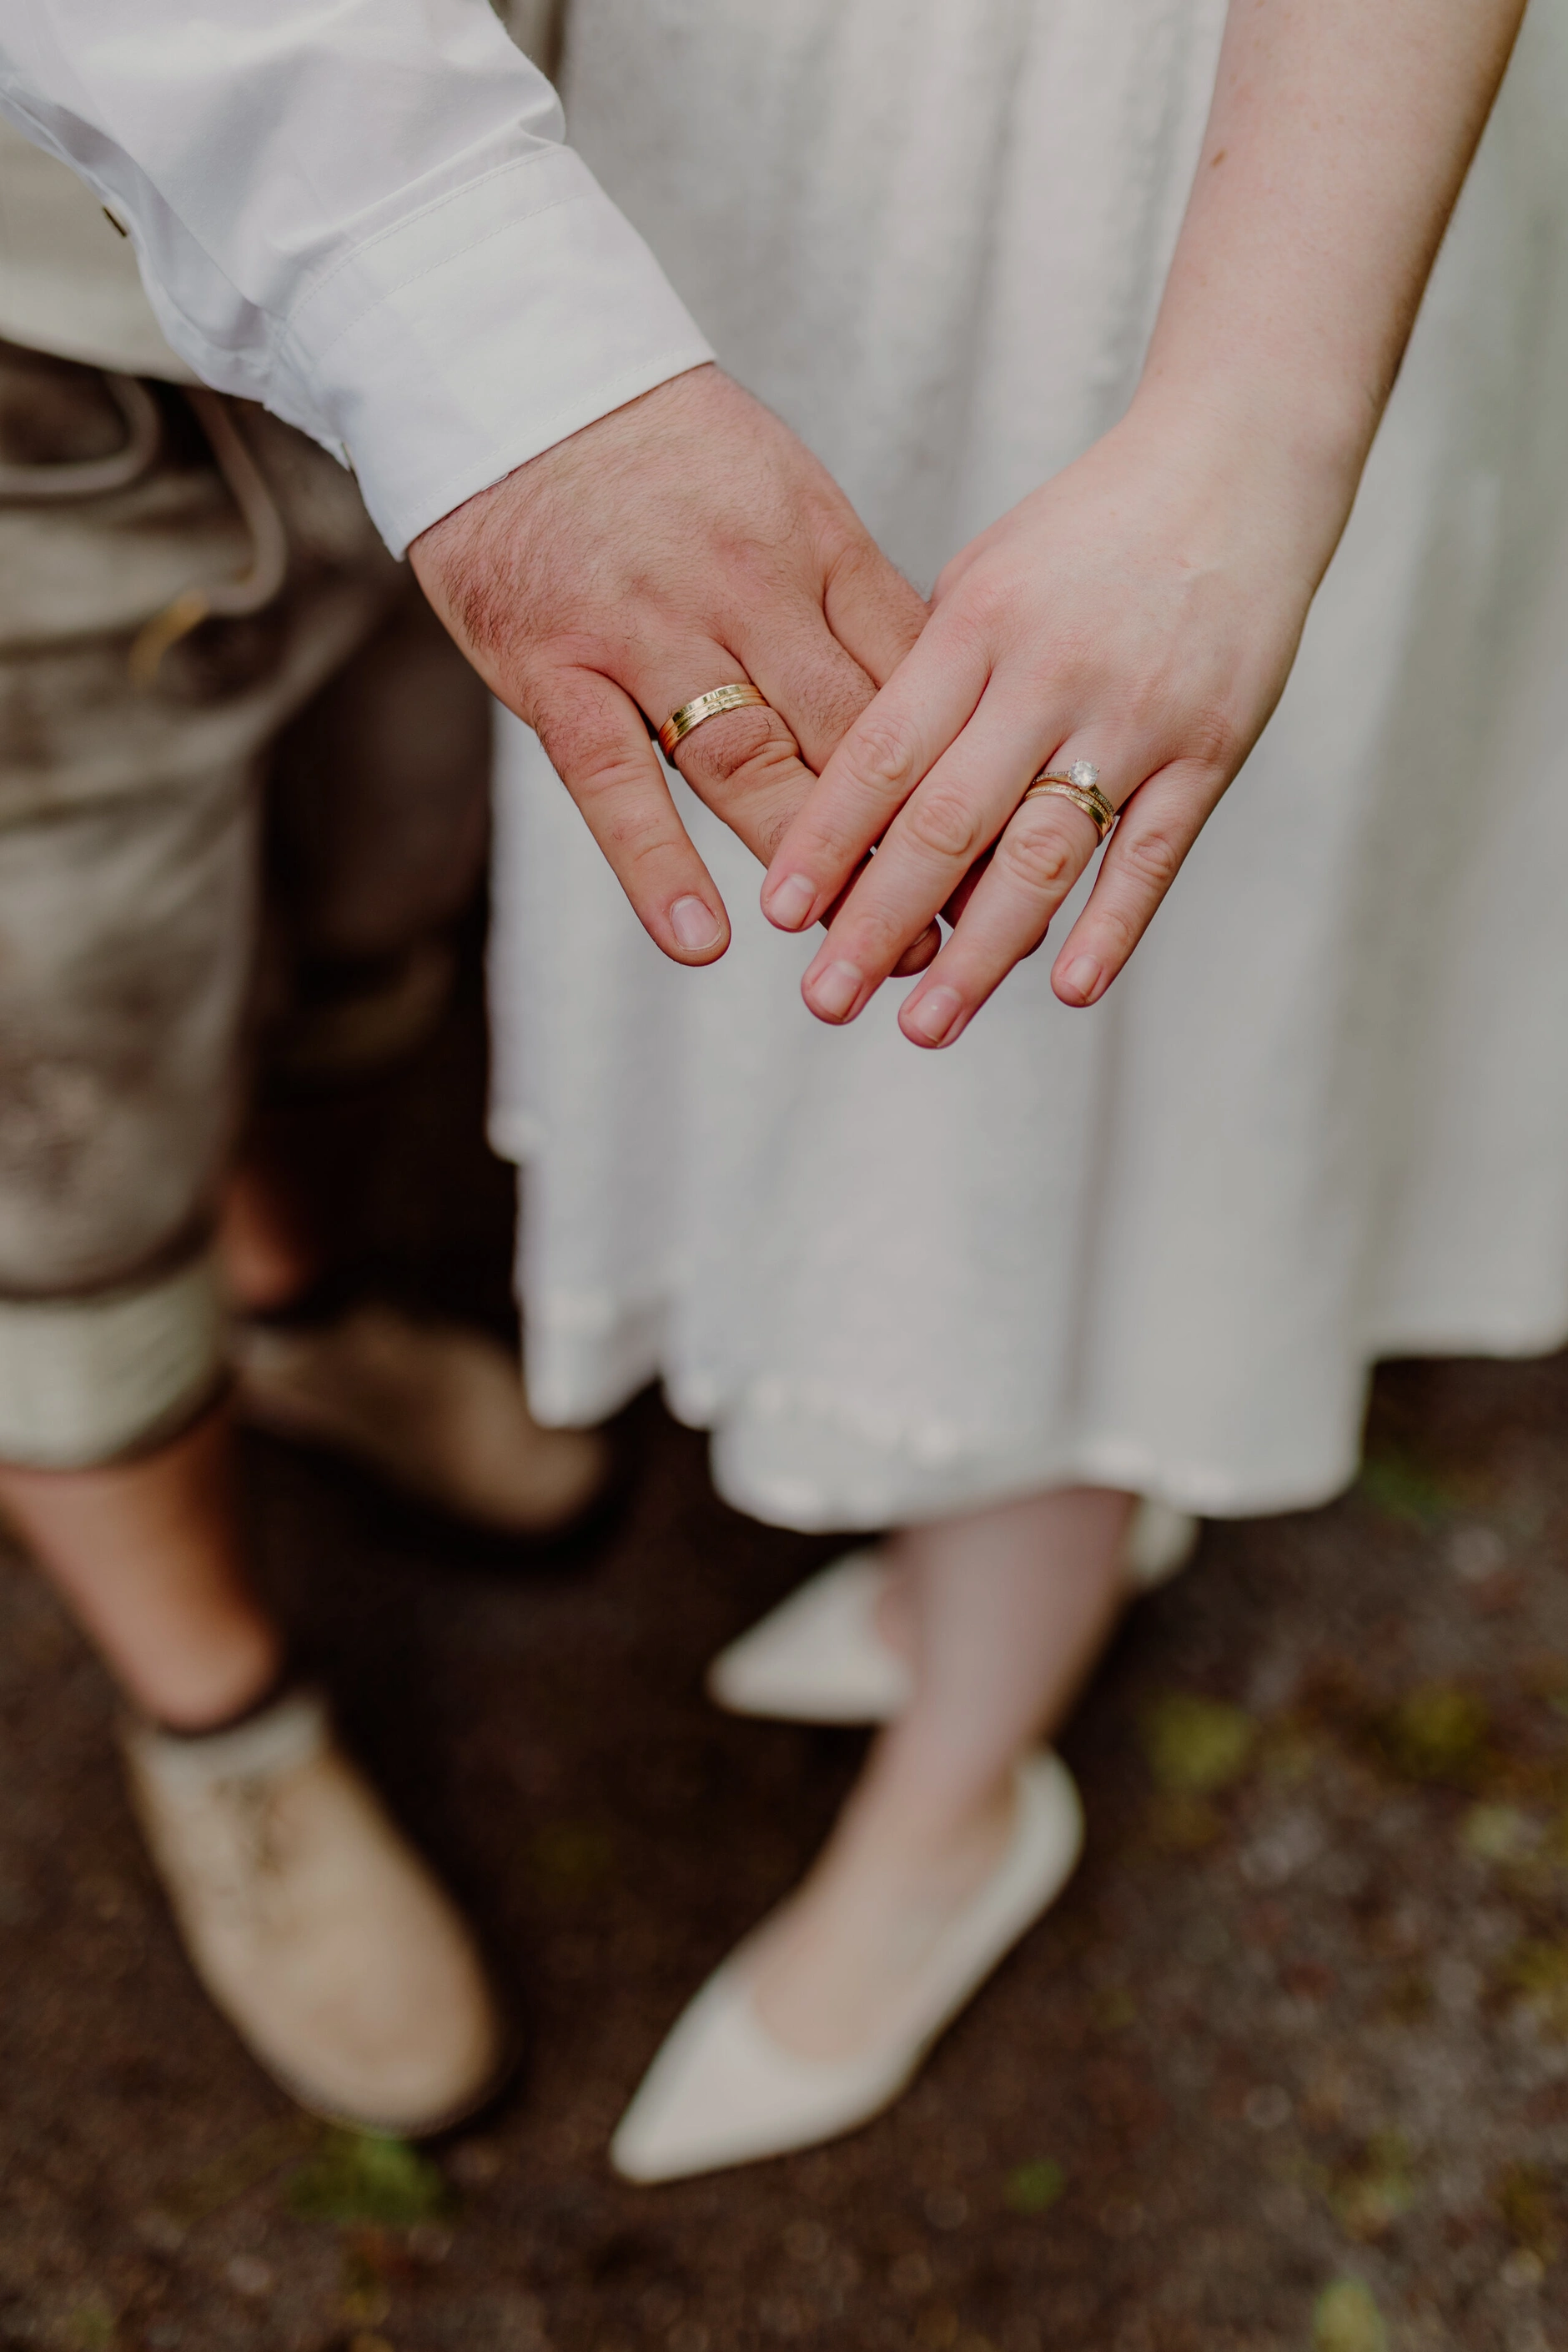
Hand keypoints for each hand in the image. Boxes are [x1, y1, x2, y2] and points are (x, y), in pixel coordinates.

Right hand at [410, 364, 933, 968]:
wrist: (511, 366)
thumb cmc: (662, 447)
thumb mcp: (783, 495)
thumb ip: (849, 601)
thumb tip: (941, 702)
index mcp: (816, 544)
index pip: (916, 679)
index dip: (971, 775)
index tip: (1021, 852)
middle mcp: (745, 588)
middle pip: (852, 736)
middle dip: (919, 846)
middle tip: (975, 939)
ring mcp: (647, 630)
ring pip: (749, 762)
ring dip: (816, 870)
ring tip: (868, 957)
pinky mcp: (555, 666)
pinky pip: (613, 778)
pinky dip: (657, 861)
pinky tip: (703, 938)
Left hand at [755, 392, 1347, 1043]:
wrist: (1243, 460)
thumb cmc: (1093, 527)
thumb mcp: (988, 572)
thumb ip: (930, 673)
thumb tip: (866, 787)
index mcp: (978, 624)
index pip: (881, 755)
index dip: (827, 842)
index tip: (782, 916)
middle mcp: (1050, 674)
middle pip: (947, 823)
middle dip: (878, 922)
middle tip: (825, 1002)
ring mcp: (1137, 715)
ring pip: (1043, 857)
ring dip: (979, 954)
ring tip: (925, 1027)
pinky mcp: (1212, 747)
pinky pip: (1152, 853)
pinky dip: (1111, 927)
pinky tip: (1065, 989)